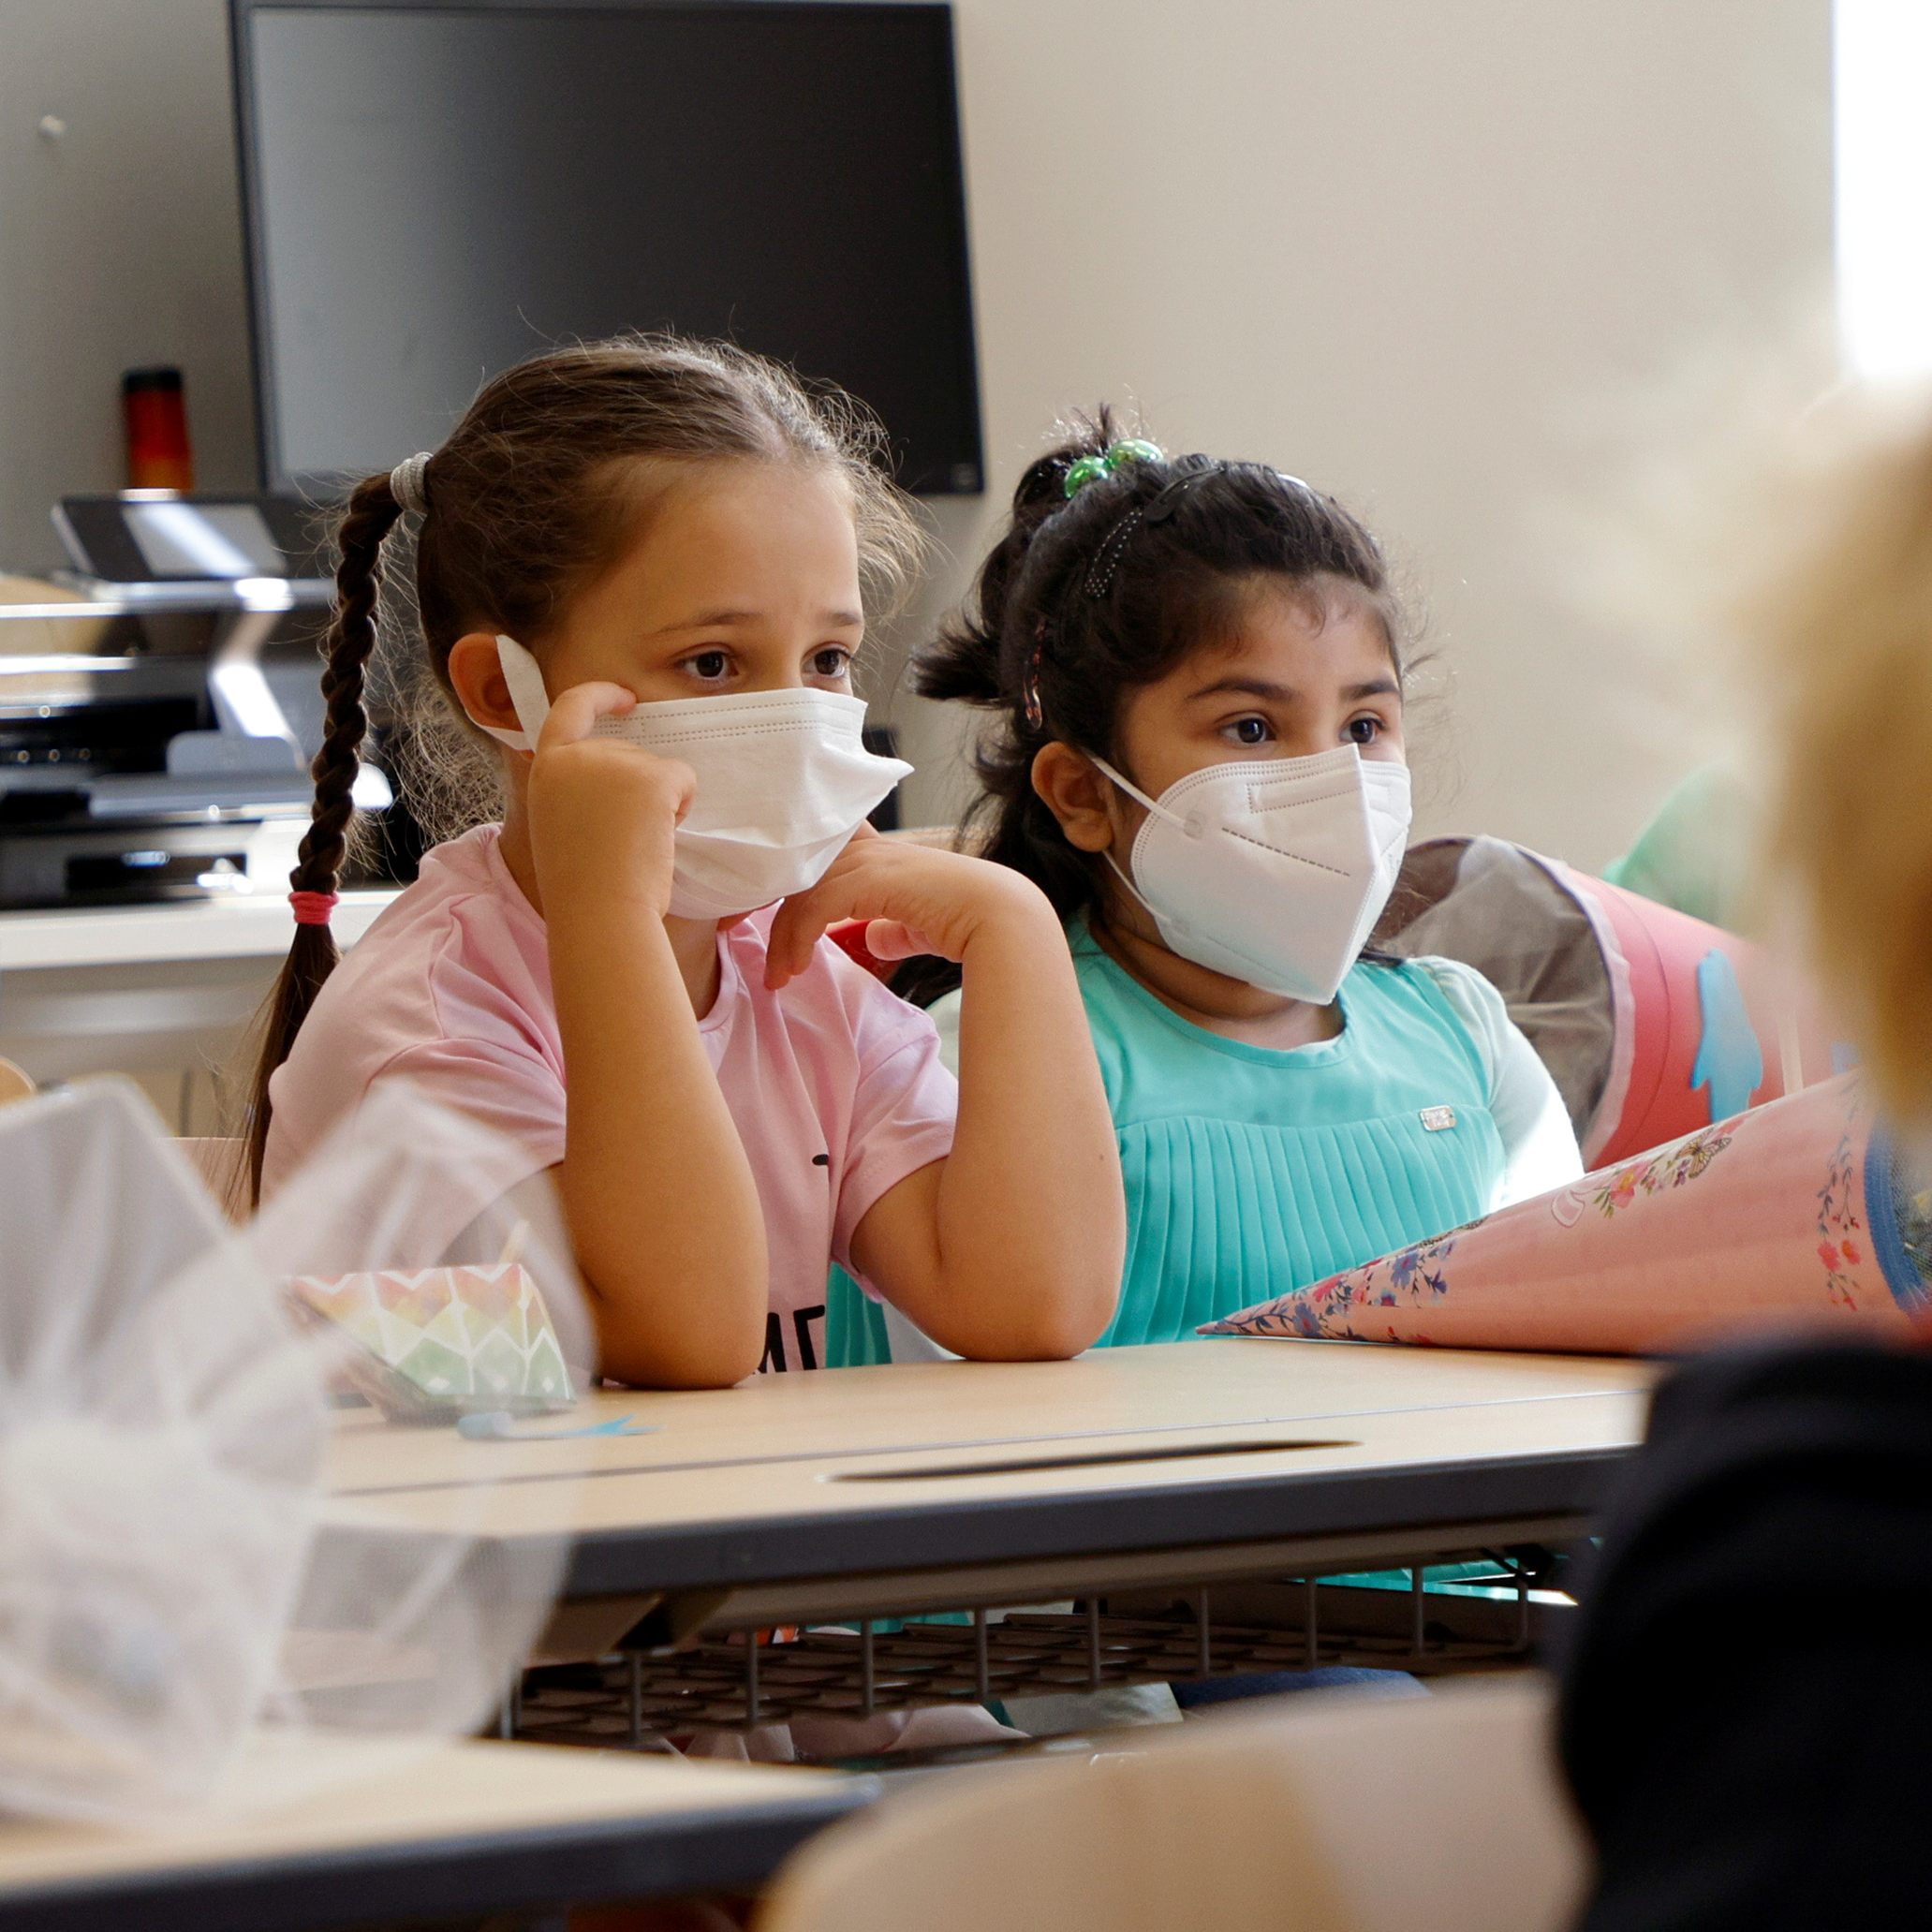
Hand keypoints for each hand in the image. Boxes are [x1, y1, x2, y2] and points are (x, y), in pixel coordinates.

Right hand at [525, 682, 694, 918]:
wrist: (598, 913)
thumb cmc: (583, 887)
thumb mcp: (560, 825)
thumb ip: (577, 791)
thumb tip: (621, 778)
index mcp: (546, 768)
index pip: (569, 709)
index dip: (599, 696)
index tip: (624, 698)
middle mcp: (576, 757)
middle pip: (627, 752)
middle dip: (641, 789)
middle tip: (624, 841)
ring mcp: (613, 762)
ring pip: (657, 768)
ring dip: (659, 804)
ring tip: (633, 845)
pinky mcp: (650, 776)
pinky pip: (683, 779)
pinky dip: (682, 806)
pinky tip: (657, 838)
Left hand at [764, 827, 1057, 989]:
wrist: (1000, 920)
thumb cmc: (967, 925)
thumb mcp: (915, 925)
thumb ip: (889, 926)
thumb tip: (870, 936)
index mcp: (876, 852)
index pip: (813, 859)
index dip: (785, 889)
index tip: (765, 927)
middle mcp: (867, 847)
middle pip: (795, 872)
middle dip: (766, 911)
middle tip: (750, 952)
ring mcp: (869, 857)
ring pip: (799, 892)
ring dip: (782, 939)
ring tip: (776, 976)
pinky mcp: (870, 878)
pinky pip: (814, 906)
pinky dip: (797, 939)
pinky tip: (794, 967)